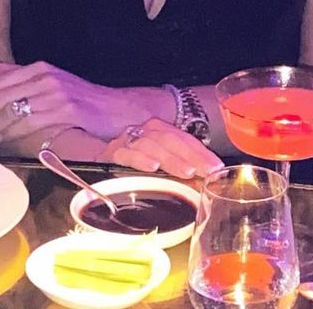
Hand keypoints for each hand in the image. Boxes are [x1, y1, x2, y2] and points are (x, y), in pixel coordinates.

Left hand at [0, 60, 165, 150]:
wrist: (118, 109)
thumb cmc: (82, 99)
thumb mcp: (50, 81)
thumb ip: (20, 76)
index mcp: (40, 68)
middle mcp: (46, 77)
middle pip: (0, 96)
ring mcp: (56, 93)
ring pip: (11, 110)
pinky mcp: (65, 111)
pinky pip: (28, 123)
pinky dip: (10, 134)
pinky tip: (3, 143)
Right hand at [99, 118, 222, 178]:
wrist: (96, 157)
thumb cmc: (133, 162)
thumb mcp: (156, 161)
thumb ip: (177, 167)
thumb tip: (204, 180)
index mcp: (159, 131)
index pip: (184, 138)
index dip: (201, 152)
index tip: (216, 167)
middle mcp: (144, 131)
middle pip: (171, 139)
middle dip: (191, 155)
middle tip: (205, 171)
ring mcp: (128, 140)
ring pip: (153, 144)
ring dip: (171, 158)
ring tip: (186, 171)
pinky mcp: (111, 152)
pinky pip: (127, 153)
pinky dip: (140, 158)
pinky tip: (152, 166)